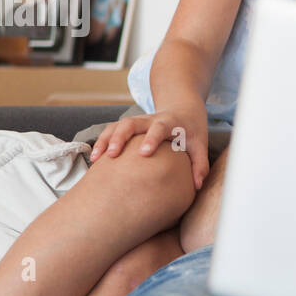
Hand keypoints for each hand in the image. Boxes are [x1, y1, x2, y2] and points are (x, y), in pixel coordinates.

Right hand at [90, 109, 209, 187]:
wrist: (183, 108)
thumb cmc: (191, 131)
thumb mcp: (200, 144)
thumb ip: (200, 164)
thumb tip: (197, 186)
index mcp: (170, 123)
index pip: (159, 128)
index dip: (151, 138)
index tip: (144, 153)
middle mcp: (151, 119)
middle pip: (132, 123)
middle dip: (120, 137)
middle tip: (112, 155)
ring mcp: (138, 121)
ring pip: (118, 125)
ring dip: (106, 139)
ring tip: (96, 158)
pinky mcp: (129, 125)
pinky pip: (112, 129)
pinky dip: (102, 141)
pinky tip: (95, 157)